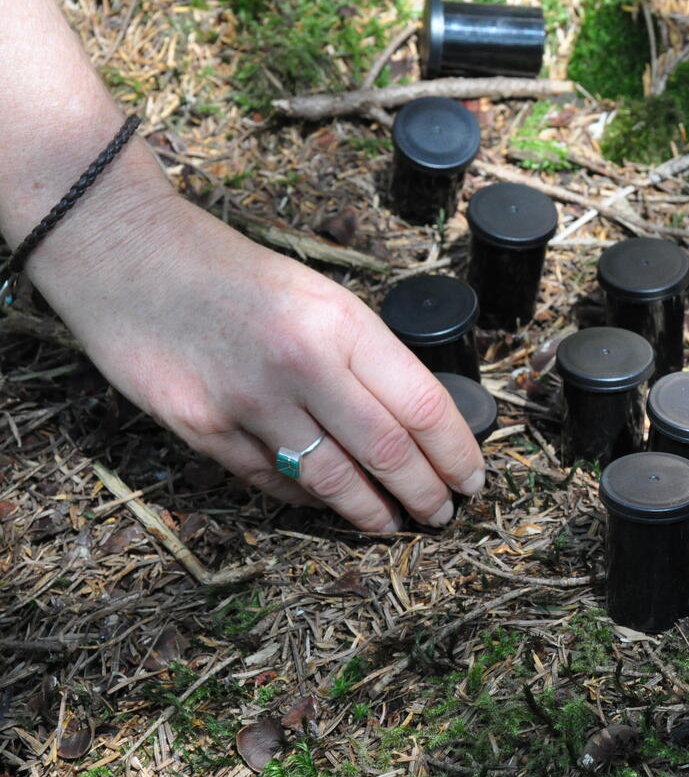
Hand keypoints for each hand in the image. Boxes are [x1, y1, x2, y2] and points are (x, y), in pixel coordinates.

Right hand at [25, 191, 485, 532]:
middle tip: (444, 514)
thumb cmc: (232, 272)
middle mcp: (302, 363)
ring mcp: (248, 400)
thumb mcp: (316, 295)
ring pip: (331, 481)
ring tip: (394, 525)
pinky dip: (307, 498)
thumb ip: (362, 354)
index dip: (456, 453)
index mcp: (341, 323)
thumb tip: (412, 420)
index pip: (422, 406)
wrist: (127, 251)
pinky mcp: (201, 427)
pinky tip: (327, 504)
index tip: (473, 478)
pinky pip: (271, 481)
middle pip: (387, 452)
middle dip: (425, 494)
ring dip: (371, 512)